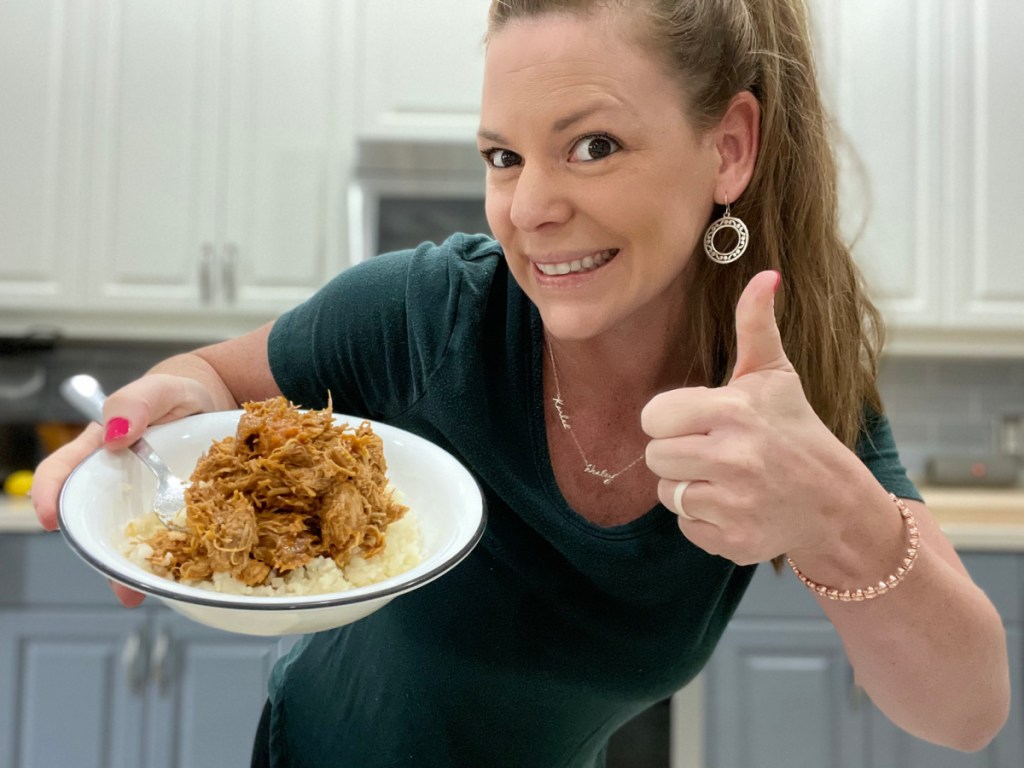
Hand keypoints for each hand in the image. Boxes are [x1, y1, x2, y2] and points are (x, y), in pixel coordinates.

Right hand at [32, 373, 214, 605]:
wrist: (215, 404)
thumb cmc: (176, 394)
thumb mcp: (159, 389)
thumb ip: (134, 402)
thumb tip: (115, 434)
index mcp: (99, 451)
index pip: (61, 474)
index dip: (49, 496)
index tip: (51, 519)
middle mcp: (116, 483)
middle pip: (94, 521)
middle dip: (99, 554)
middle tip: (115, 581)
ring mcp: (145, 501)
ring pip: (131, 538)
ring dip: (134, 567)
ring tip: (141, 591)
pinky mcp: (173, 511)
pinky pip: (168, 536)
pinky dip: (171, 556)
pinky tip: (181, 574)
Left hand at [641, 270, 856, 564]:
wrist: (835, 501)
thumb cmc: (795, 431)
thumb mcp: (775, 375)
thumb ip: (756, 326)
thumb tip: (765, 275)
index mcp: (733, 411)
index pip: (652, 417)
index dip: (669, 419)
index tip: (696, 421)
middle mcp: (733, 457)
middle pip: (656, 457)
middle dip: (678, 454)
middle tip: (714, 450)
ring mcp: (735, 503)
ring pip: (668, 494)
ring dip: (689, 488)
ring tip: (726, 478)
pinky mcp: (735, 541)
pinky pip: (686, 527)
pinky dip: (705, 520)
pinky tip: (735, 505)